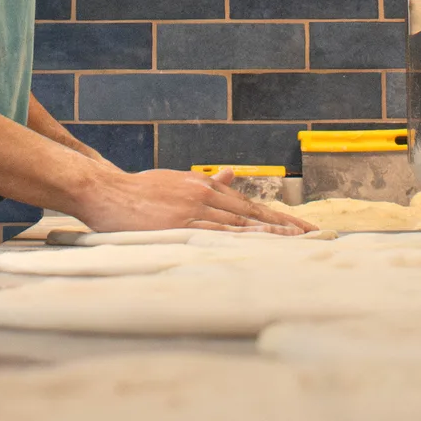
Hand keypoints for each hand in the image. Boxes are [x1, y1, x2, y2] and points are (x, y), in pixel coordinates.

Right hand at [73, 163, 308, 233]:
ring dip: (271, 233)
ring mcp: (194, 208)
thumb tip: (231, 174)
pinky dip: (242, 239)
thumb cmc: (139, 191)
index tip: (301, 228)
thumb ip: (207, 181)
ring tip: (297, 242)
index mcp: (206, 185)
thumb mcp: (178, 180)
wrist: (107, 192)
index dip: (278, 217)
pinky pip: (217, 234)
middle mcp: (206, 194)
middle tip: (313, 235)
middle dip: (285, 226)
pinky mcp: (181, 223)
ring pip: (241, 223)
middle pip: (253, 213)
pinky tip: (259, 246)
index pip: (250, 204)